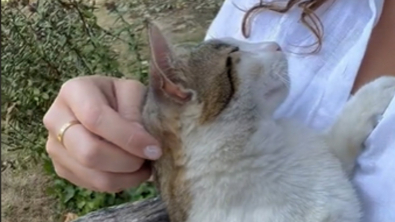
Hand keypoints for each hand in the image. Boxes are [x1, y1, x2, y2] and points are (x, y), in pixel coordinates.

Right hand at [43, 75, 160, 192]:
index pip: (96, 118)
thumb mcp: (133, 92)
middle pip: (89, 152)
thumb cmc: (121, 96)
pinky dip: (118, 182)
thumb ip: (135, 113)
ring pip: (92, 175)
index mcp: (73, 91)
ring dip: (126, 176)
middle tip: (150, 157)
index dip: (128, 137)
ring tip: (145, 166)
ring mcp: (54, 146)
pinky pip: (92, 185)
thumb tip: (141, 145)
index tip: (154, 148)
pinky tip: (131, 171)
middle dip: (127, 161)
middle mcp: (55, 119)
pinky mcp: (61, 168)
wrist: (106, 106)